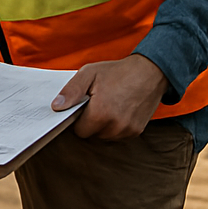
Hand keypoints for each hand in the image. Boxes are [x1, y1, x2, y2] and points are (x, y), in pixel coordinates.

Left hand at [50, 54, 169, 139]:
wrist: (150, 72)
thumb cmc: (117, 71)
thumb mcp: (89, 73)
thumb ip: (71, 91)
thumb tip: (56, 107)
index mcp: (100, 113)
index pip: (79, 131)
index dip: (79, 119)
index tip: (84, 106)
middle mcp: (114, 126)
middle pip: (92, 135)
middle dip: (91, 122)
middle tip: (98, 102)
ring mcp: (127, 130)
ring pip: (105, 137)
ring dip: (104, 126)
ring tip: (110, 105)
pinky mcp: (136, 132)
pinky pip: (118, 135)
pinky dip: (116, 126)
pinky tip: (120, 110)